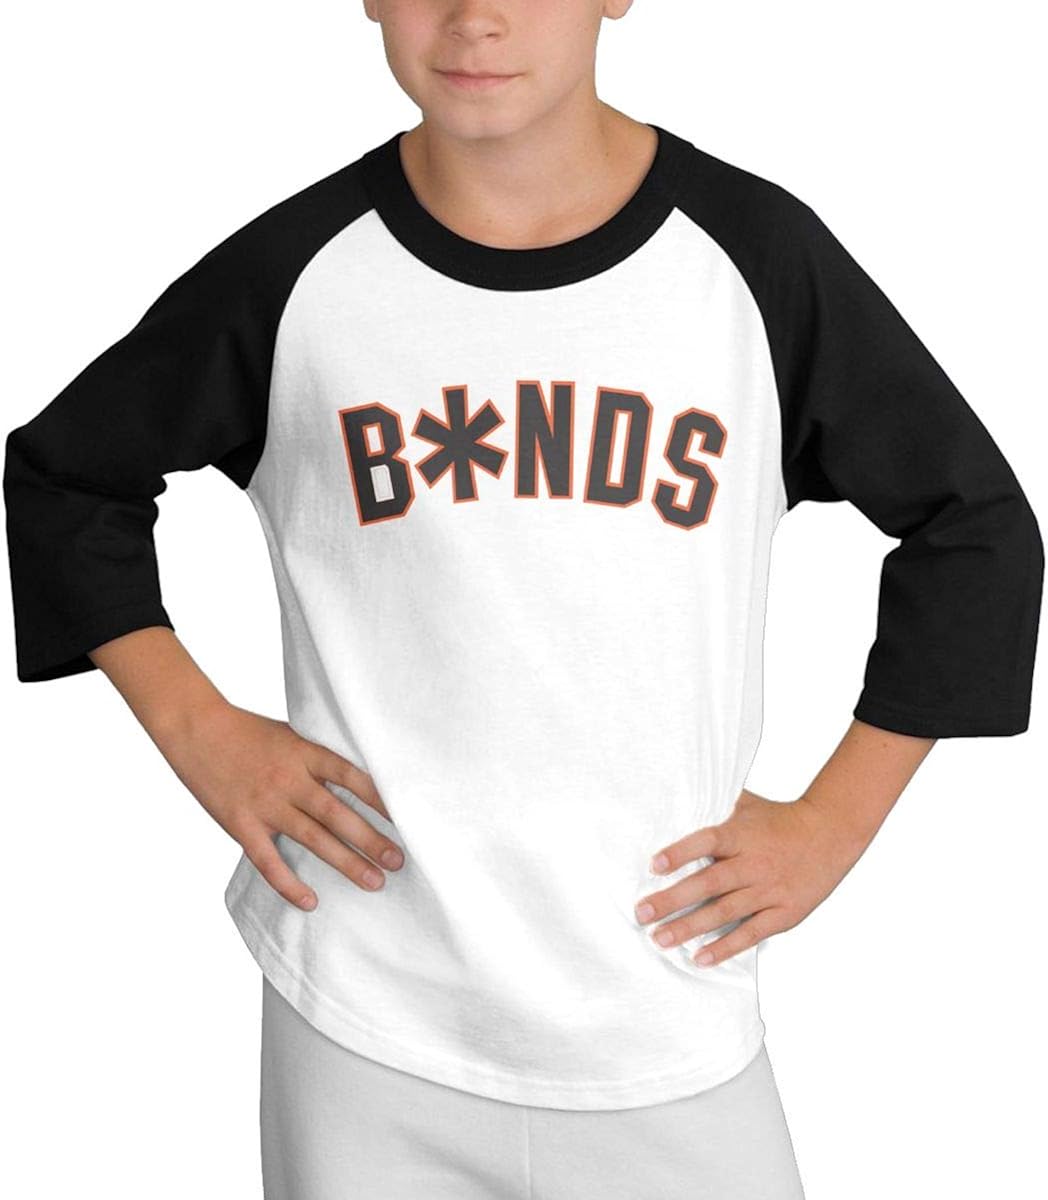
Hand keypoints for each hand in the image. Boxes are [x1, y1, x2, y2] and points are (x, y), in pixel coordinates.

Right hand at [152, 698, 402, 911]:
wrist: (196, 729)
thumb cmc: (248, 731)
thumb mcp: (292, 734)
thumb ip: (319, 758)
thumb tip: (360, 778)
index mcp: (305, 752)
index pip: (353, 777)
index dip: (381, 798)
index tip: (408, 818)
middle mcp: (289, 779)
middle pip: (338, 814)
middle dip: (372, 839)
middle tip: (399, 861)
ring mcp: (265, 804)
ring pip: (313, 839)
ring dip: (346, 862)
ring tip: (375, 881)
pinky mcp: (241, 824)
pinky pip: (268, 861)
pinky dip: (289, 884)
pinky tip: (311, 901)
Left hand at [634, 787, 871, 966]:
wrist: (830, 833)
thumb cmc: (779, 818)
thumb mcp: (746, 804)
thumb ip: (714, 805)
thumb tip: (675, 797)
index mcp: (741, 835)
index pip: (706, 842)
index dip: (680, 854)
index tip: (653, 866)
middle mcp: (753, 863)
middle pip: (708, 884)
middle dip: (672, 901)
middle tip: (641, 914)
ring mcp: (769, 890)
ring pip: (724, 913)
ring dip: (689, 928)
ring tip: (660, 939)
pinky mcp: (784, 913)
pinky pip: (751, 933)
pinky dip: (725, 947)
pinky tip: (700, 958)